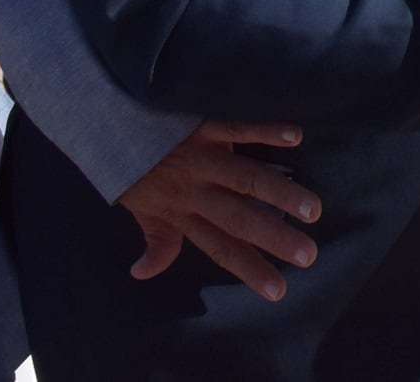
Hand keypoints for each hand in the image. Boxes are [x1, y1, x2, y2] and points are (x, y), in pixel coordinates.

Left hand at [117, 119, 320, 302]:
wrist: (109, 129)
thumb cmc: (133, 173)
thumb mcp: (142, 213)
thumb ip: (155, 243)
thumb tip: (143, 274)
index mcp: (184, 215)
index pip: (221, 248)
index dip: (249, 269)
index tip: (278, 290)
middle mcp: (196, 191)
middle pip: (239, 218)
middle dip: (274, 237)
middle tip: (308, 254)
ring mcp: (202, 159)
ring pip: (246, 179)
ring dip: (279, 193)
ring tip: (311, 209)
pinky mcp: (204, 128)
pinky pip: (238, 129)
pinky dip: (266, 131)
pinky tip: (294, 137)